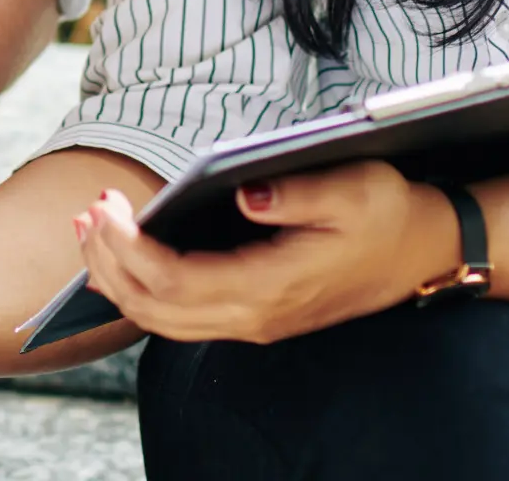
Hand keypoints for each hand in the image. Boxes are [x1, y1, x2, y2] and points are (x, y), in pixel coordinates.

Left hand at [73, 160, 460, 345]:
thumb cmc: (386, 213)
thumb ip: (298, 193)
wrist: (422, 251)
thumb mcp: (354, 189)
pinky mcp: (250, 312)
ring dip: (117, 276)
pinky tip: (119, 254)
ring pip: (161, 319)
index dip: (129, 248)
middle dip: (109, 260)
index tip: (105, 206)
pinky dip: (139, 287)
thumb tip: (247, 194)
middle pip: (156, 308)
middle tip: (86, 208)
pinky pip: (178, 315)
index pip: (176, 282)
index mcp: (271, 287)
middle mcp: (254, 315)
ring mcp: (251, 321)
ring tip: (88, 227)